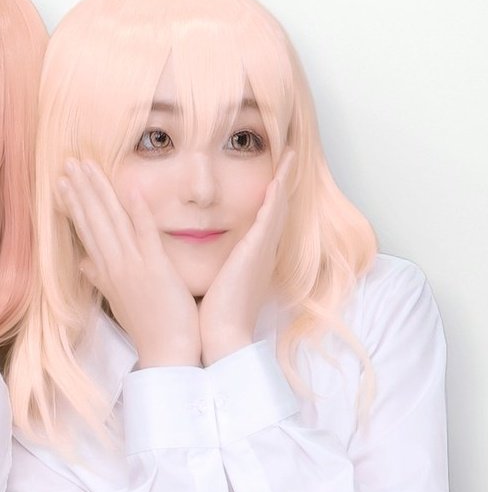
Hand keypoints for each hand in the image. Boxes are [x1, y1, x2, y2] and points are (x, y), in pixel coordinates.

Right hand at [58, 160, 200, 366]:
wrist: (167, 352)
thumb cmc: (149, 327)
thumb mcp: (119, 301)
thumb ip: (100, 279)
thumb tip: (83, 265)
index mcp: (106, 273)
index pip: (86, 232)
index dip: (75, 205)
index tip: (64, 183)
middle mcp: (114, 266)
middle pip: (93, 221)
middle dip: (81, 190)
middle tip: (70, 163)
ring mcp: (133, 266)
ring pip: (111, 222)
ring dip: (99, 192)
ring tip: (87, 166)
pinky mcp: (155, 269)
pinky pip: (145, 234)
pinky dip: (138, 212)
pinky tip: (131, 188)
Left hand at [199, 149, 294, 365]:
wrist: (221, 337)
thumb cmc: (214, 317)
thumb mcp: (213, 282)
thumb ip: (211, 266)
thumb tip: (193, 256)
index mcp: (251, 258)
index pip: (262, 220)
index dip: (269, 197)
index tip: (271, 176)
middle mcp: (262, 252)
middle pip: (276, 208)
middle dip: (283, 181)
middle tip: (289, 154)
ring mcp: (262, 250)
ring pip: (277, 206)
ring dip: (284, 179)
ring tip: (290, 154)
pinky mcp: (257, 251)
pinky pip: (270, 216)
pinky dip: (276, 194)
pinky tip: (279, 176)